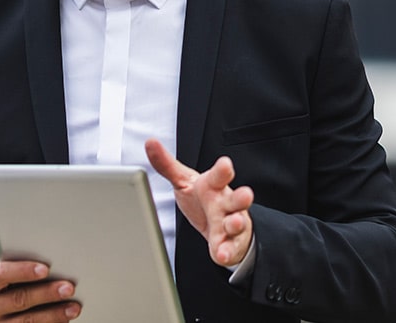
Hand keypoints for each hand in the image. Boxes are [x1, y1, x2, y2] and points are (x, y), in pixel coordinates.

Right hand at [0, 260, 80, 321]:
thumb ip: (14, 276)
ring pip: (26, 322)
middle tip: (67, 288)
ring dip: (54, 314)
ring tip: (72, 307)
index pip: (0, 274)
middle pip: (18, 300)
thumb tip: (48, 270)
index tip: (45, 269)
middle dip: (46, 293)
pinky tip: (62, 321)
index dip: (23, 270)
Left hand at [145, 138, 253, 267]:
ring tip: (234, 223)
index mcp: (214, 185)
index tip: (225, 164)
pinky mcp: (231, 243)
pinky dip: (227, 251)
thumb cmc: (202, 198)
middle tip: (246, 194)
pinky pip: (231, 247)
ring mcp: (232, 223)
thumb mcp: (183, 180)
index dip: (223, 170)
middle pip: (236, 199)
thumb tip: (150, 142)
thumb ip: (167, 164)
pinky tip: (221, 253)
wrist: (219, 224)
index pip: (220, 175)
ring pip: (237, 223)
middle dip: (242, 197)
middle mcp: (227, 203)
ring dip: (236, 223)